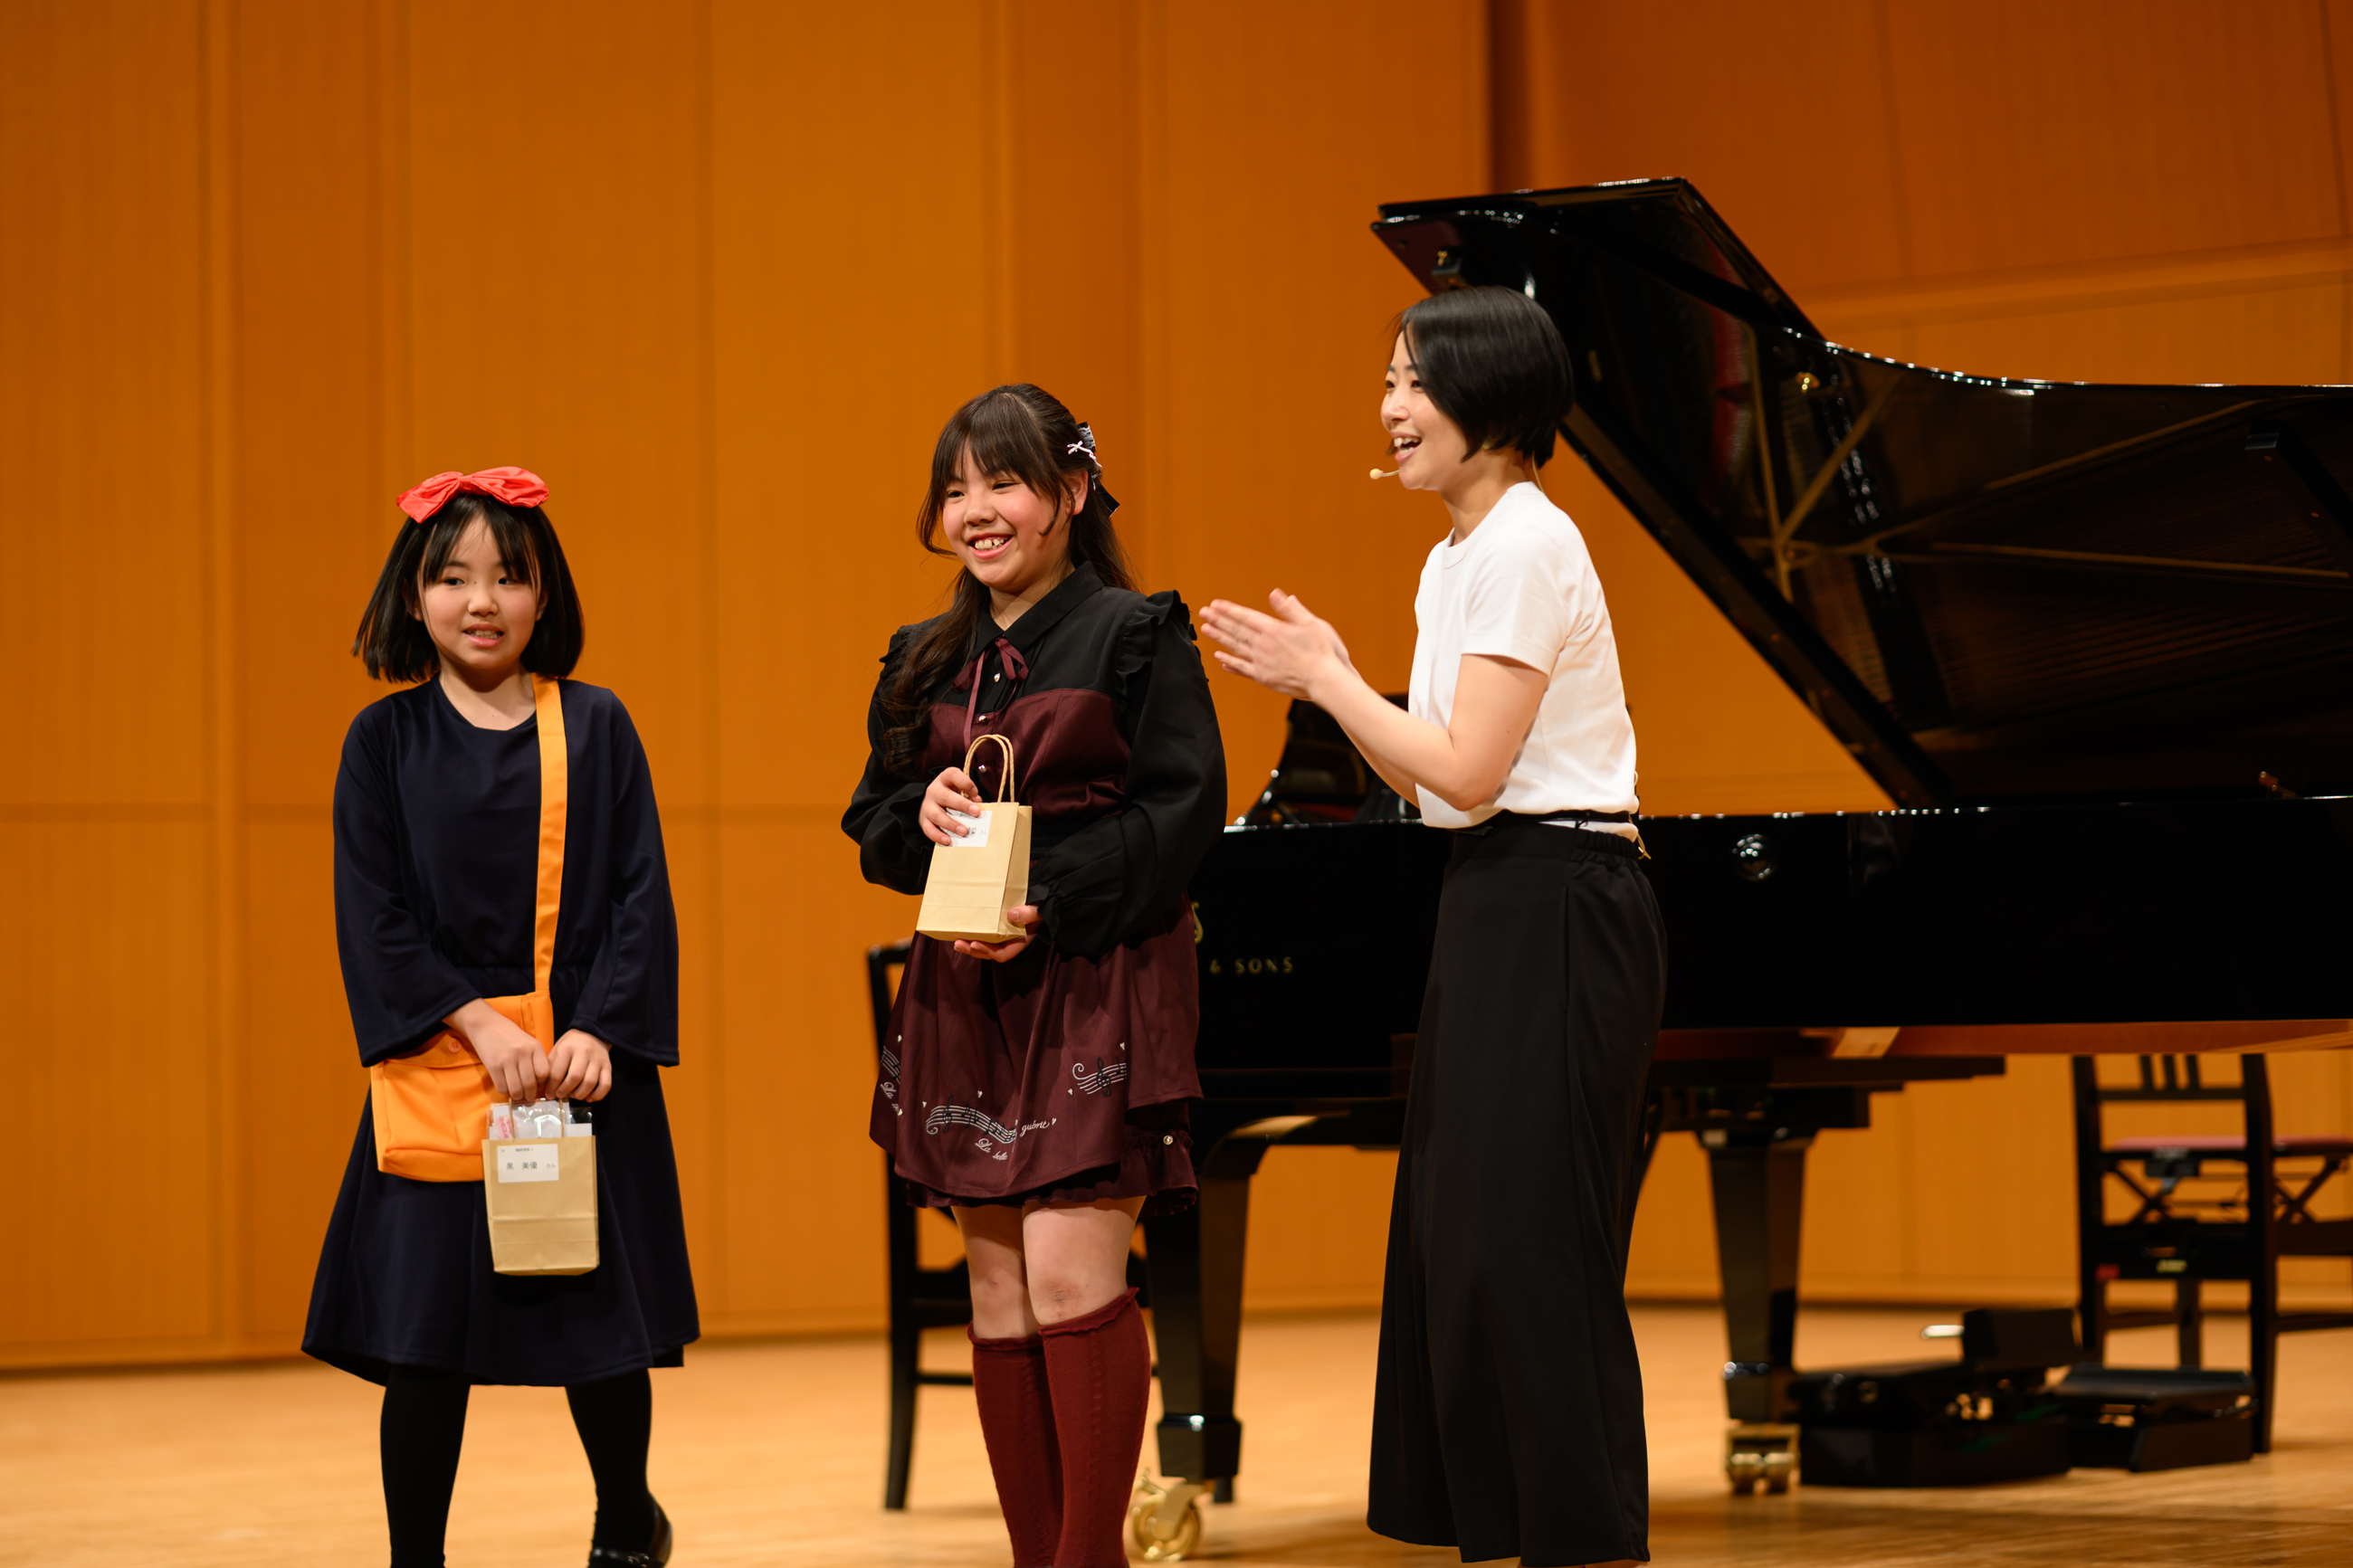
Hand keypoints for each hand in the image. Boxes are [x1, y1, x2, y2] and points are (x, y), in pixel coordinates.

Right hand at [447, 999, 547, 1102]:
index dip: (542, 1082)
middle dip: (530, 1095)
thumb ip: (535, 1058)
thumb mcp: (528, 1042)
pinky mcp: (493, 1066)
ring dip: (518, 1096)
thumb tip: (540, 1083)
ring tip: (517, 1095)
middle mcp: (523, 1053)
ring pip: (516, 1089)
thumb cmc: (509, 1034)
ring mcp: (507, 1060)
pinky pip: (502, 1087)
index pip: (544, 1073)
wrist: (486, 1025)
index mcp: (535, 1047)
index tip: (538, 1084)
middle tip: (528, 1097)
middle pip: (530, 1084)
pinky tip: (505, 1087)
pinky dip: (505, 1092)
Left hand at [546, 1029, 614, 1100]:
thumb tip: (546, 1089)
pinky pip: (606, 1084)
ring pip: (590, 1082)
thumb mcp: (556, 1050)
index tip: (549, 1094)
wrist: (591, 1033)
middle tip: (560, 1094)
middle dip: (565, 1090)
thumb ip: (551, 1067)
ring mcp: (598, 1060)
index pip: (557, 1073)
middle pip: (575, 1077)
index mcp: (567, 1048)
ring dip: (580, 1094)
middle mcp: (584, 1052)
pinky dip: (598, 1095)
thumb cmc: (570, 1045)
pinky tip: (589, 1098)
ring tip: (573, 1095)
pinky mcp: (608, 1066)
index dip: (551, 1087)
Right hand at [921, 766, 984, 845]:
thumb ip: (970, 795)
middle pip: (946, 796)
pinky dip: (938, 836)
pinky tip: (948, 841)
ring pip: (937, 814)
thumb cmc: (952, 794)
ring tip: (964, 831)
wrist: (932, 800)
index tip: (976, 794)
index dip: (966, 783)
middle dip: (962, 805)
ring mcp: (927, 805)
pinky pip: (928, 829)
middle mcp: (934, 790)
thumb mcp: (960, 789)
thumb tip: (978, 804)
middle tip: (976, 813)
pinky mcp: (923, 819)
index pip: (953, 775)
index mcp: (944, 779)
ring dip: (951, 824)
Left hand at [954, 905, 1038, 962]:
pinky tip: (962, 931)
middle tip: (958, 943)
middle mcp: (1009, 942)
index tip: (974, 943)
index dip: (988, 951)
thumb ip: (1029, 914)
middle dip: (973, 950)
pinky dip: (974, 936)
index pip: (1002, 953)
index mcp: (1019, 942)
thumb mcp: (1039, 911)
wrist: (1042, 903)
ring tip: (956, 941)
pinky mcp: (997, 929)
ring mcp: (1003, 937)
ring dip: (970, 946)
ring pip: (985, 946)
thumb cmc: (1041, 908)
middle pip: (990, 953)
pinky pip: (985, 935)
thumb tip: (1011, 915)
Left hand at [1199, 590, 1352, 697]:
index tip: (1215, 605)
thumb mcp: (1311, 623)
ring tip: (1206, 630)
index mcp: (1274, 630)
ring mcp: (1261, 663)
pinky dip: (1230, 663)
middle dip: (1218, 621)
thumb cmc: (1322, 651)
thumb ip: (1291, 610)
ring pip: (1235, 648)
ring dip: (1219, 639)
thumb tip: (1276, 594)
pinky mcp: (1264, 677)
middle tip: (1203, 614)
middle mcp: (1263, 646)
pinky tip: (1220, 660)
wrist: (1324, 681)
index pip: (1246, 617)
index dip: (1229, 610)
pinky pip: (1242, 669)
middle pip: (1236, 631)